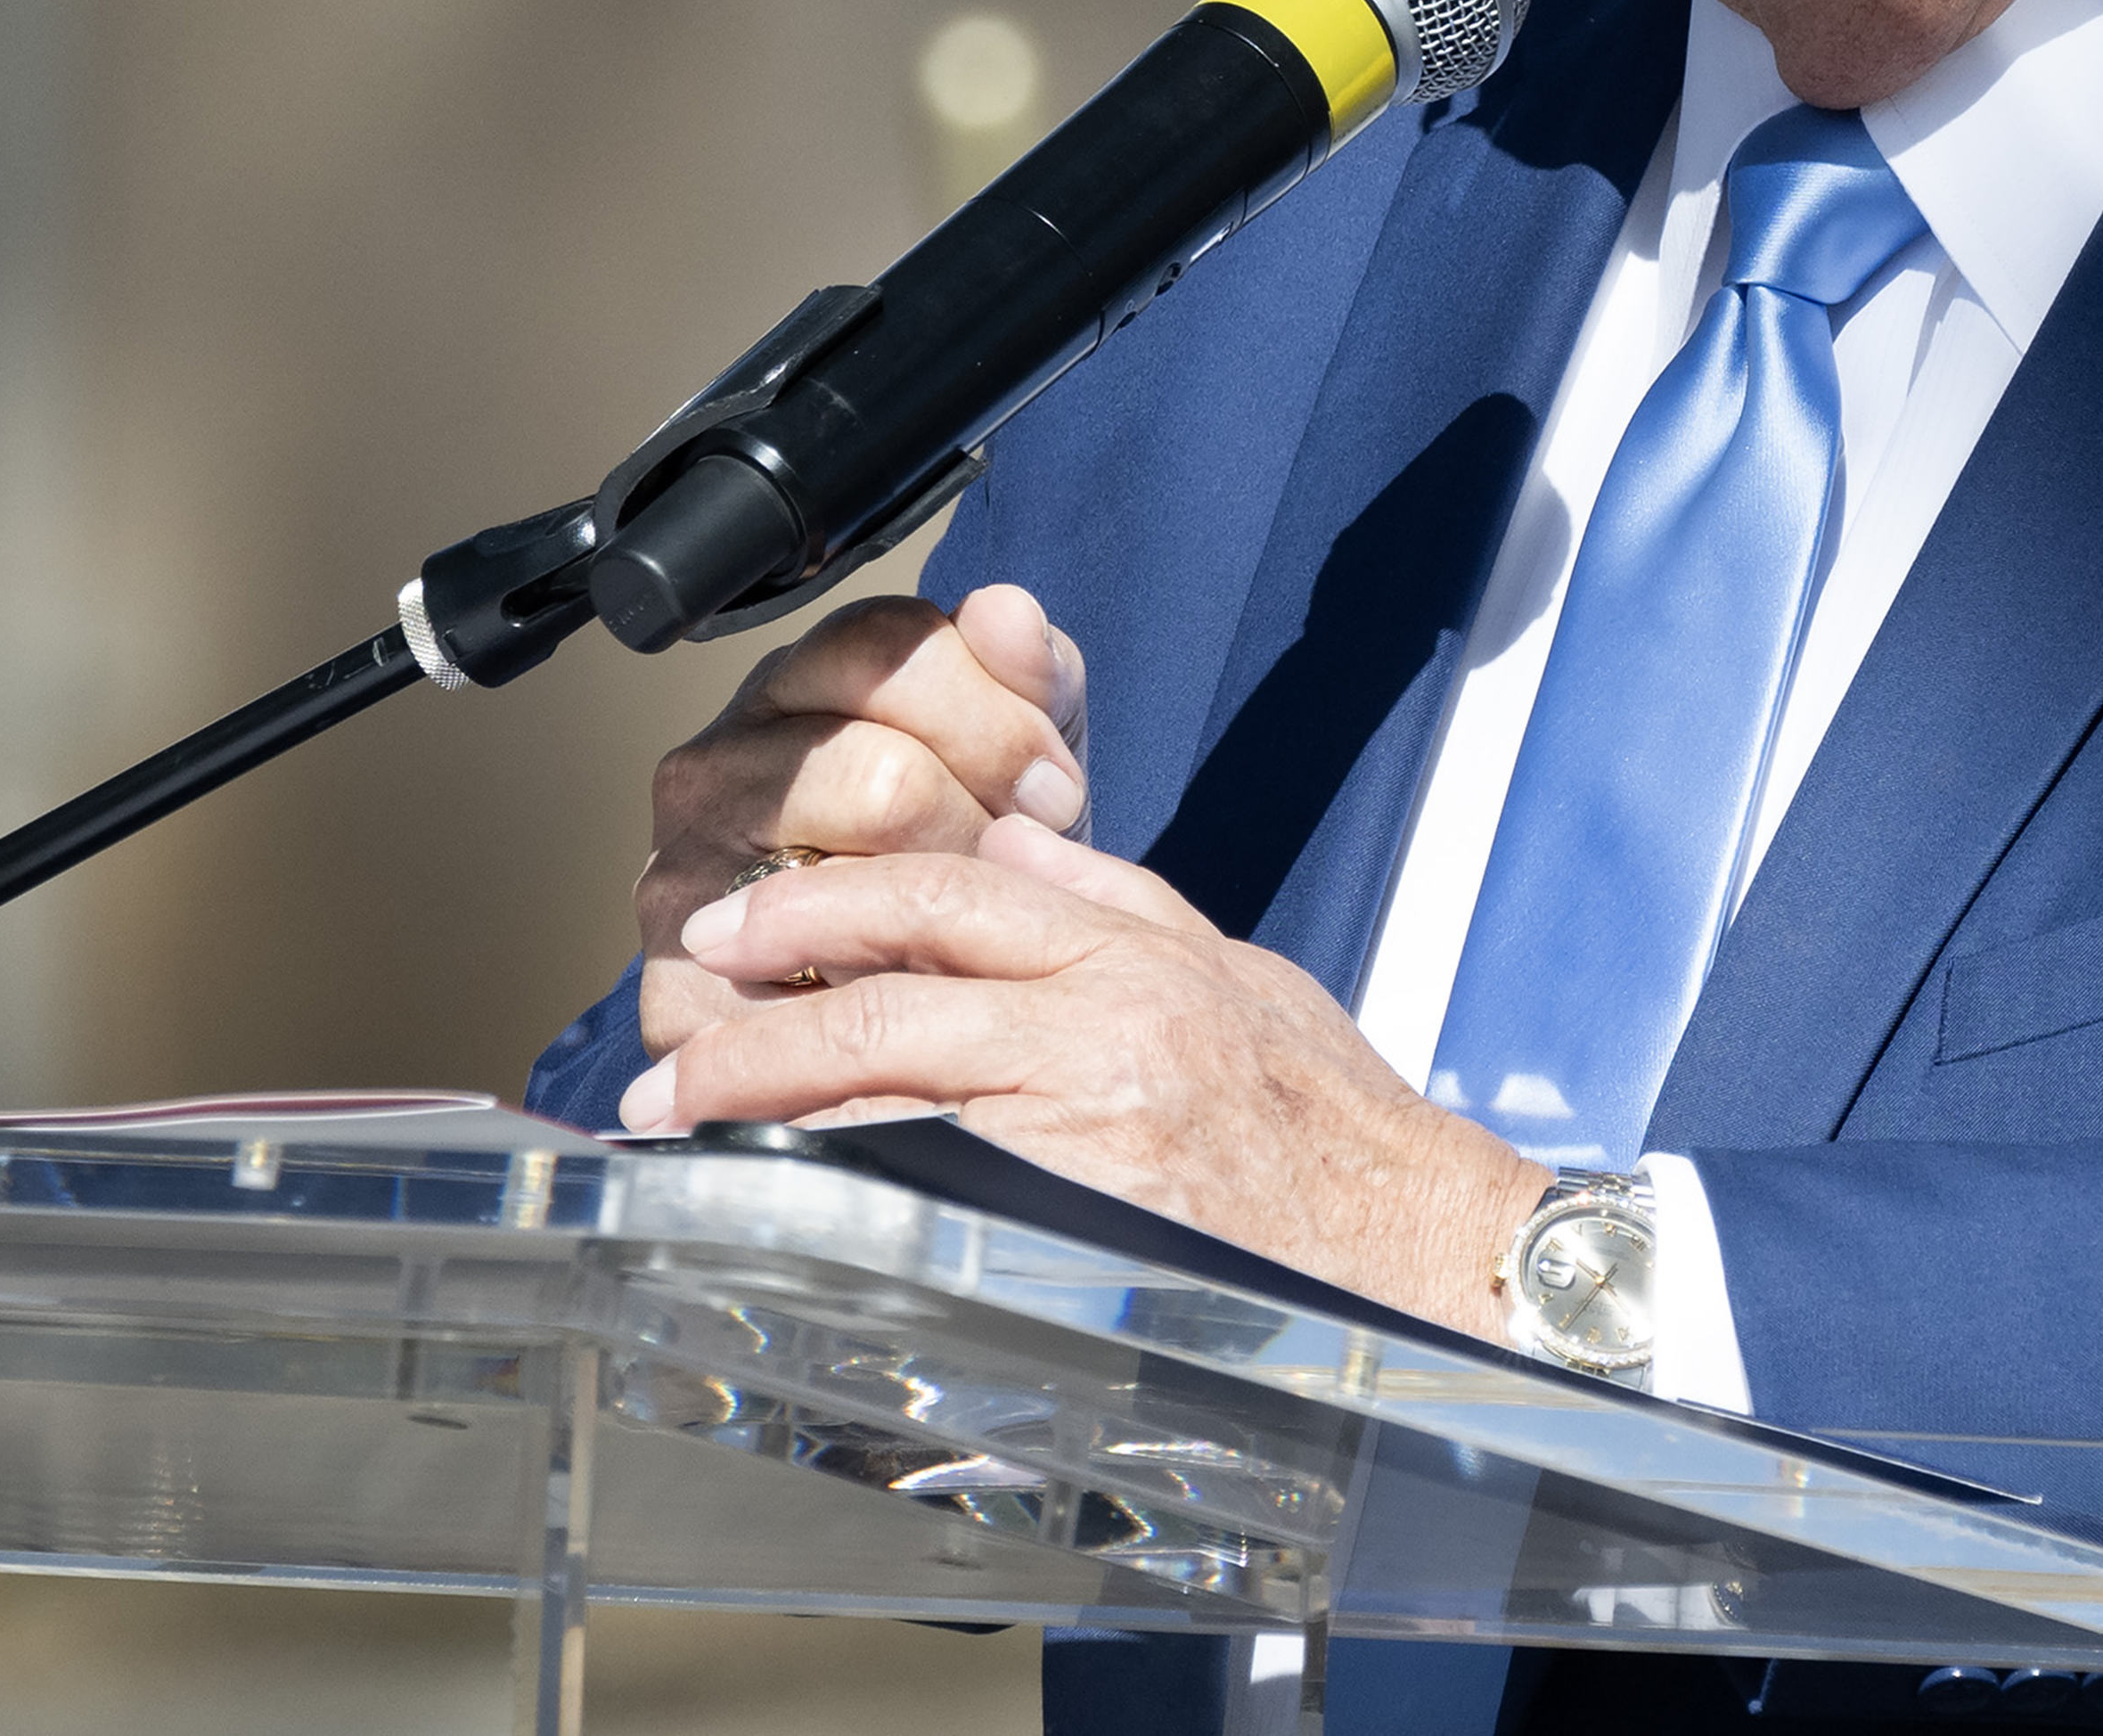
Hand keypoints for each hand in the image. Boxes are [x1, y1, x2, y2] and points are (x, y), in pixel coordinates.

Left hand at [621, 814, 1548, 1335]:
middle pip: (893, 997)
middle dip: (759, 1025)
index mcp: (1139, 955)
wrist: (1429, 1251)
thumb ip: (1111, 904)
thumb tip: (1004, 850)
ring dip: (768, 1121)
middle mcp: (1110, 1026)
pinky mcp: (1089, 1222)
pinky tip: (776, 1211)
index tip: (739, 932)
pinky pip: (932, 1195)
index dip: (826, 904)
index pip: (951, 892)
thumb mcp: (1233, 976)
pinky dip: (842, 1196)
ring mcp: (1096, 1127)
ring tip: (687, 1138)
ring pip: (893, 1099)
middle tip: (673, 1056)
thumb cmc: (1337, 1133)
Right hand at [631, 586, 1089, 1063]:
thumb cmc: (956, 860)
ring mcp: (683, 873)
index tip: (1055, 790)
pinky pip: (811, 990)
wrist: (886, 1004)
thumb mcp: (1013, 757)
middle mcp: (714, 765)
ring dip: (936, 923)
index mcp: (792, 687)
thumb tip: (1006, 611)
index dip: (1001, 722)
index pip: (890, 649)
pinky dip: (884, 995)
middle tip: (1018, 873)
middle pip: (884, 776)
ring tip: (967, 932)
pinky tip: (911, 989)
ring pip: (848, 886)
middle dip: (981, 840)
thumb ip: (1026, 675)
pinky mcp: (678, 984)